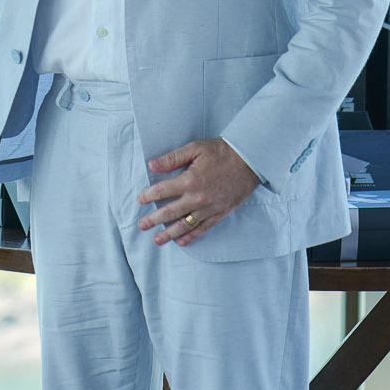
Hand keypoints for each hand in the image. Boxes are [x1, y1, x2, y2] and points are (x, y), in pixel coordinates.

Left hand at [137, 137, 261, 246]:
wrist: (249, 160)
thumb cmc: (221, 152)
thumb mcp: (195, 148)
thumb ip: (172, 158)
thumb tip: (152, 165)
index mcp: (189, 181)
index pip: (162, 191)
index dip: (148, 196)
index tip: (140, 200)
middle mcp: (198, 198)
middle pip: (170, 212)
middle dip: (153, 220)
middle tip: (141, 225)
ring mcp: (209, 208)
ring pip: (185, 224)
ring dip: (169, 233)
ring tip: (157, 240)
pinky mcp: (220, 213)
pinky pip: (203, 228)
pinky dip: (192, 236)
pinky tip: (181, 241)